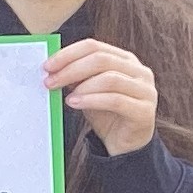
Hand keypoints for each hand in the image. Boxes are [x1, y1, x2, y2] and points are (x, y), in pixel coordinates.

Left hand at [47, 39, 158, 155]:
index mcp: (125, 60)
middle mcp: (139, 71)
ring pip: (110, 79)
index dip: (69, 54)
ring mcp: (145, 90)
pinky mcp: (144, 111)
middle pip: (101, 60)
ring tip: (66, 97)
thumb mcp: (88, 91)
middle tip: (51, 81)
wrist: (124, 145)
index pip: (94, 46)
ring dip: (82, 86)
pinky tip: (75, 104)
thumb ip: (78, 77)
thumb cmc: (107, 115)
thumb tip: (54, 67)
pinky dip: (91, 100)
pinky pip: (115, 100)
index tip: (48, 65)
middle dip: (71, 69)